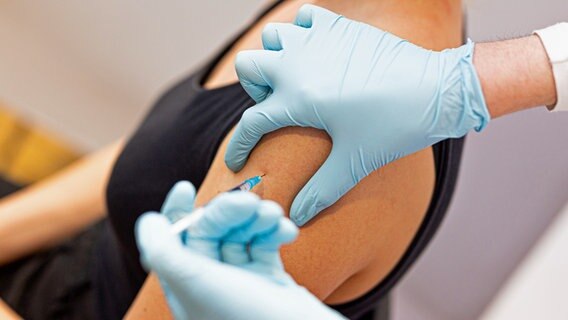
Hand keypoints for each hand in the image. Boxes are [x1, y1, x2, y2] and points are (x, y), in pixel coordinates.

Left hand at [135, 181, 344, 319]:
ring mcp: (242, 281)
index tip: (185, 187)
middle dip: (229, 211)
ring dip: (257, 218)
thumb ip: (163, 251)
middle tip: (249, 202)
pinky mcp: (269, 280)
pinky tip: (287, 231)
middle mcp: (211, 284)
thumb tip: (148, 222)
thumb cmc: (246, 317)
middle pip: (212, 231)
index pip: (172, 242)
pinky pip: (267, 244)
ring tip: (272, 214)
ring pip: (241, 234)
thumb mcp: (195, 282)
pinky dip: (275, 232)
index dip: (175, 212)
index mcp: (186, 286)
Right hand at [224, 4, 489, 225]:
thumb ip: (320, 191)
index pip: (251, 124)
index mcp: (298, 99)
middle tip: (278, 106)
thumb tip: (297, 217)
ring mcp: (318, 41)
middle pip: (247, 67)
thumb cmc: (394, 126)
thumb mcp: (354, 161)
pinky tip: (317, 53)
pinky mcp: (340, 27)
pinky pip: (304, 17)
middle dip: (254, 90)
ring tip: (297, 78)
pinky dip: (302, 32)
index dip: (238, 147)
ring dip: (275, 58)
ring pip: (272, 38)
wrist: (436, 90)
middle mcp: (300, 64)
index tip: (236, 162)